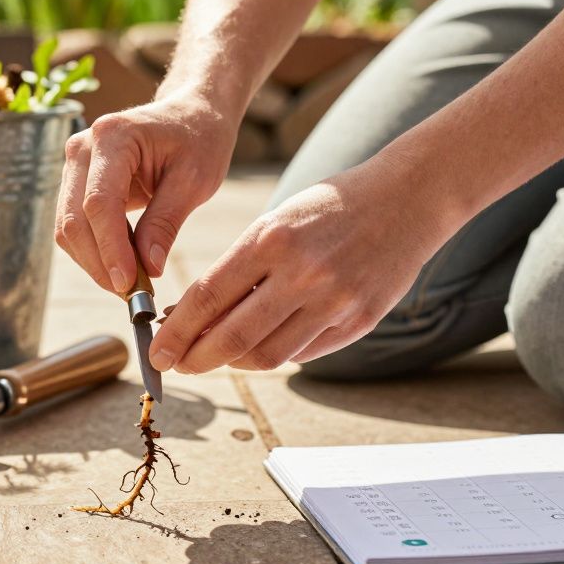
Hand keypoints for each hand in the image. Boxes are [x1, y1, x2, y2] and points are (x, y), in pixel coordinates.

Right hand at [55, 96, 235, 292]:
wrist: (190, 114)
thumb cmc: (198, 139)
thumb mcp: (195, 180)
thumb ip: (166, 222)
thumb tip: (148, 269)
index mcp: (113, 136)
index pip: (99, 203)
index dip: (111, 249)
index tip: (131, 285)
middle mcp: (82, 147)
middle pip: (74, 220)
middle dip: (100, 264)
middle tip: (134, 297)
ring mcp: (74, 164)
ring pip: (68, 228)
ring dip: (96, 263)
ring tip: (134, 285)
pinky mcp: (76, 182)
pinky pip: (76, 226)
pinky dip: (96, 252)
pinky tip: (125, 266)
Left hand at [148, 158, 458, 372]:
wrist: (407, 198)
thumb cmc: (329, 208)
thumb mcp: (275, 223)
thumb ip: (237, 271)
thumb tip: (187, 316)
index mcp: (271, 239)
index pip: (208, 298)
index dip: (176, 331)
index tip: (156, 350)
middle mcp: (302, 273)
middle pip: (233, 337)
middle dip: (195, 358)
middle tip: (175, 365)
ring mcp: (335, 300)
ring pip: (267, 355)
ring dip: (232, 362)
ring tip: (213, 356)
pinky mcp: (360, 320)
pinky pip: (302, 352)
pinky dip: (272, 354)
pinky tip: (256, 347)